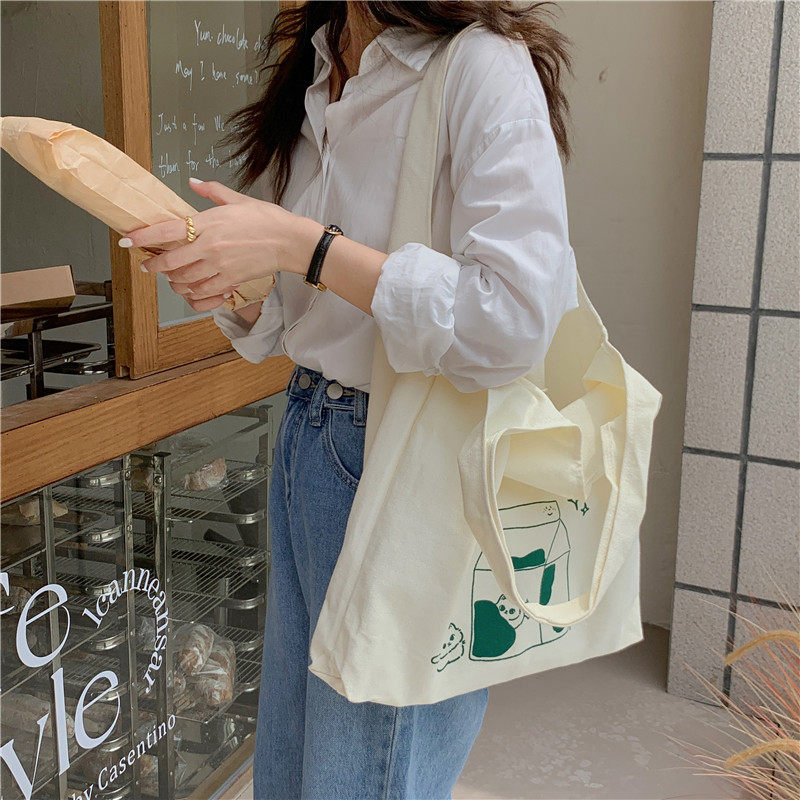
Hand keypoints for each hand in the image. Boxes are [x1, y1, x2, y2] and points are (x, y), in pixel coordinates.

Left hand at [119, 178, 321, 311]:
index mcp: (209, 223)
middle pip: (170, 262)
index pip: (167, 231)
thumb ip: (211, 191)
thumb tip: (193, 183)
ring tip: (170, 276)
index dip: (144, 237)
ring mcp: (219, 266)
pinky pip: (203, 292)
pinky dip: (192, 293)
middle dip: (154, 265)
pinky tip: (190, 288)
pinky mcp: (230, 280)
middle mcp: (210, 247)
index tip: (128, 240)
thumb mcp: (238, 199)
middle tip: (147, 265)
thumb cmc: (267, 219)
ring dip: (172, 280)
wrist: (289, 241)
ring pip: (184, 280)